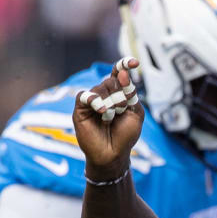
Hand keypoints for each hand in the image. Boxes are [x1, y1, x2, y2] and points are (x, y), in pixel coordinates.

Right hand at [73, 57, 143, 181]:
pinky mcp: (80, 109)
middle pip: (111, 80)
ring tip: (112, 116)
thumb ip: (131, 93)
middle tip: (122, 108)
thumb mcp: (136, 113)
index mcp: (118, 92)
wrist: (113, 154)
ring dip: (110, 102)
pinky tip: (102, 111)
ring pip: (100, 88)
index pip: (119, 72)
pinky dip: (95, 100)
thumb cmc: (125, 136)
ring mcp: (92, 101)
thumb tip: (123, 74)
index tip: (134, 62)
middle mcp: (104, 94)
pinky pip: (85, 96)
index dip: (124, 64)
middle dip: (120, 93)